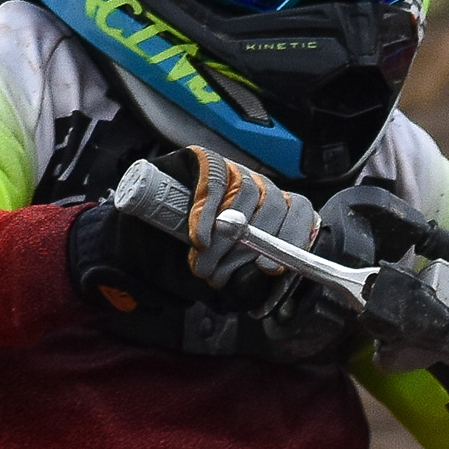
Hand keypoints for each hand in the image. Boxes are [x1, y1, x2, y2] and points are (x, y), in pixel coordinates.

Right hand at [154, 148, 313, 297]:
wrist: (149, 237)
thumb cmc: (197, 256)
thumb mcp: (227, 272)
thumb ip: (245, 279)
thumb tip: (259, 290)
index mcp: (276, 211)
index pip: (300, 211)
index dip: (293, 237)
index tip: (272, 269)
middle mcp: (260, 186)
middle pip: (273, 205)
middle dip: (246, 247)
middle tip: (221, 276)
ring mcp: (236, 170)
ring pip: (244, 195)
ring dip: (224, 237)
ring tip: (203, 264)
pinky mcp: (207, 159)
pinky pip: (215, 180)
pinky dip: (207, 212)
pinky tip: (199, 237)